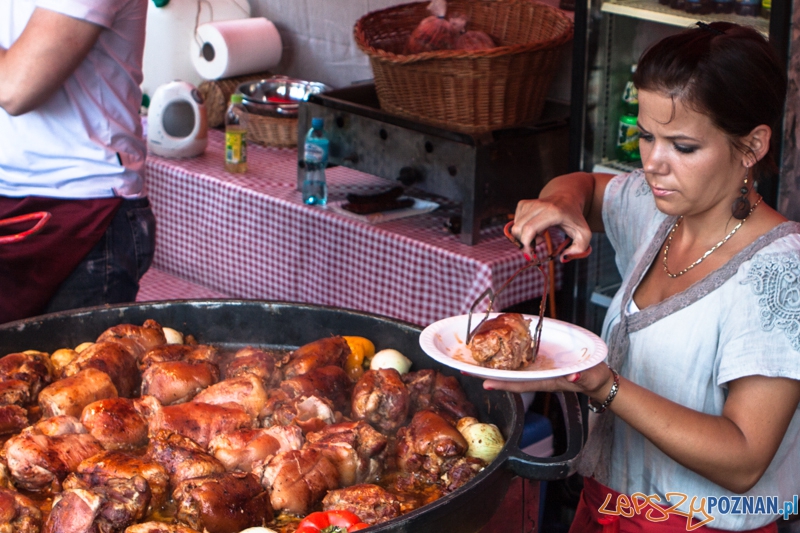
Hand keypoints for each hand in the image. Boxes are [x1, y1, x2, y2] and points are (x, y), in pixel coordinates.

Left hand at [483, 362, 614, 404]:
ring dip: (492, 366)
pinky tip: (493, 353)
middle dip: (487, 374)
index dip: (503, 384)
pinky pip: (519, 361)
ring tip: (471, 362)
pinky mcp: (540, 362)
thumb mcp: (589, 377)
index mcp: (546, 380)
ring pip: (511, 369)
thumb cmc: (592, 378)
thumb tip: (572, 377)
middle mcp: (537, 376)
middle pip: (509, 376)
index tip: (484, 383)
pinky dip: (505, 357)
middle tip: (464, 369)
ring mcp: (537, 370)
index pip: (521, 383)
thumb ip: (581, 377)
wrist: (596, 378)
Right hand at [511, 197, 592, 260]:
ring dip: (524, 237)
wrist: (567, 198)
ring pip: (515, 226)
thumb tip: (563, 258)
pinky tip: (533, 229)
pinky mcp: (523, 204)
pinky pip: (515, 222)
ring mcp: (529, 203)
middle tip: (536, 246)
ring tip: (539, 236)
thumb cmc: (575, 218)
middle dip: (524, 243)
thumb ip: (579, 250)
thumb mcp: (584, 234)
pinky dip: (521, 230)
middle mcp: (538, 205)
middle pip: (519, 229)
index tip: (531, 254)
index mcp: (553, 212)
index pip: (530, 228)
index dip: (526, 244)